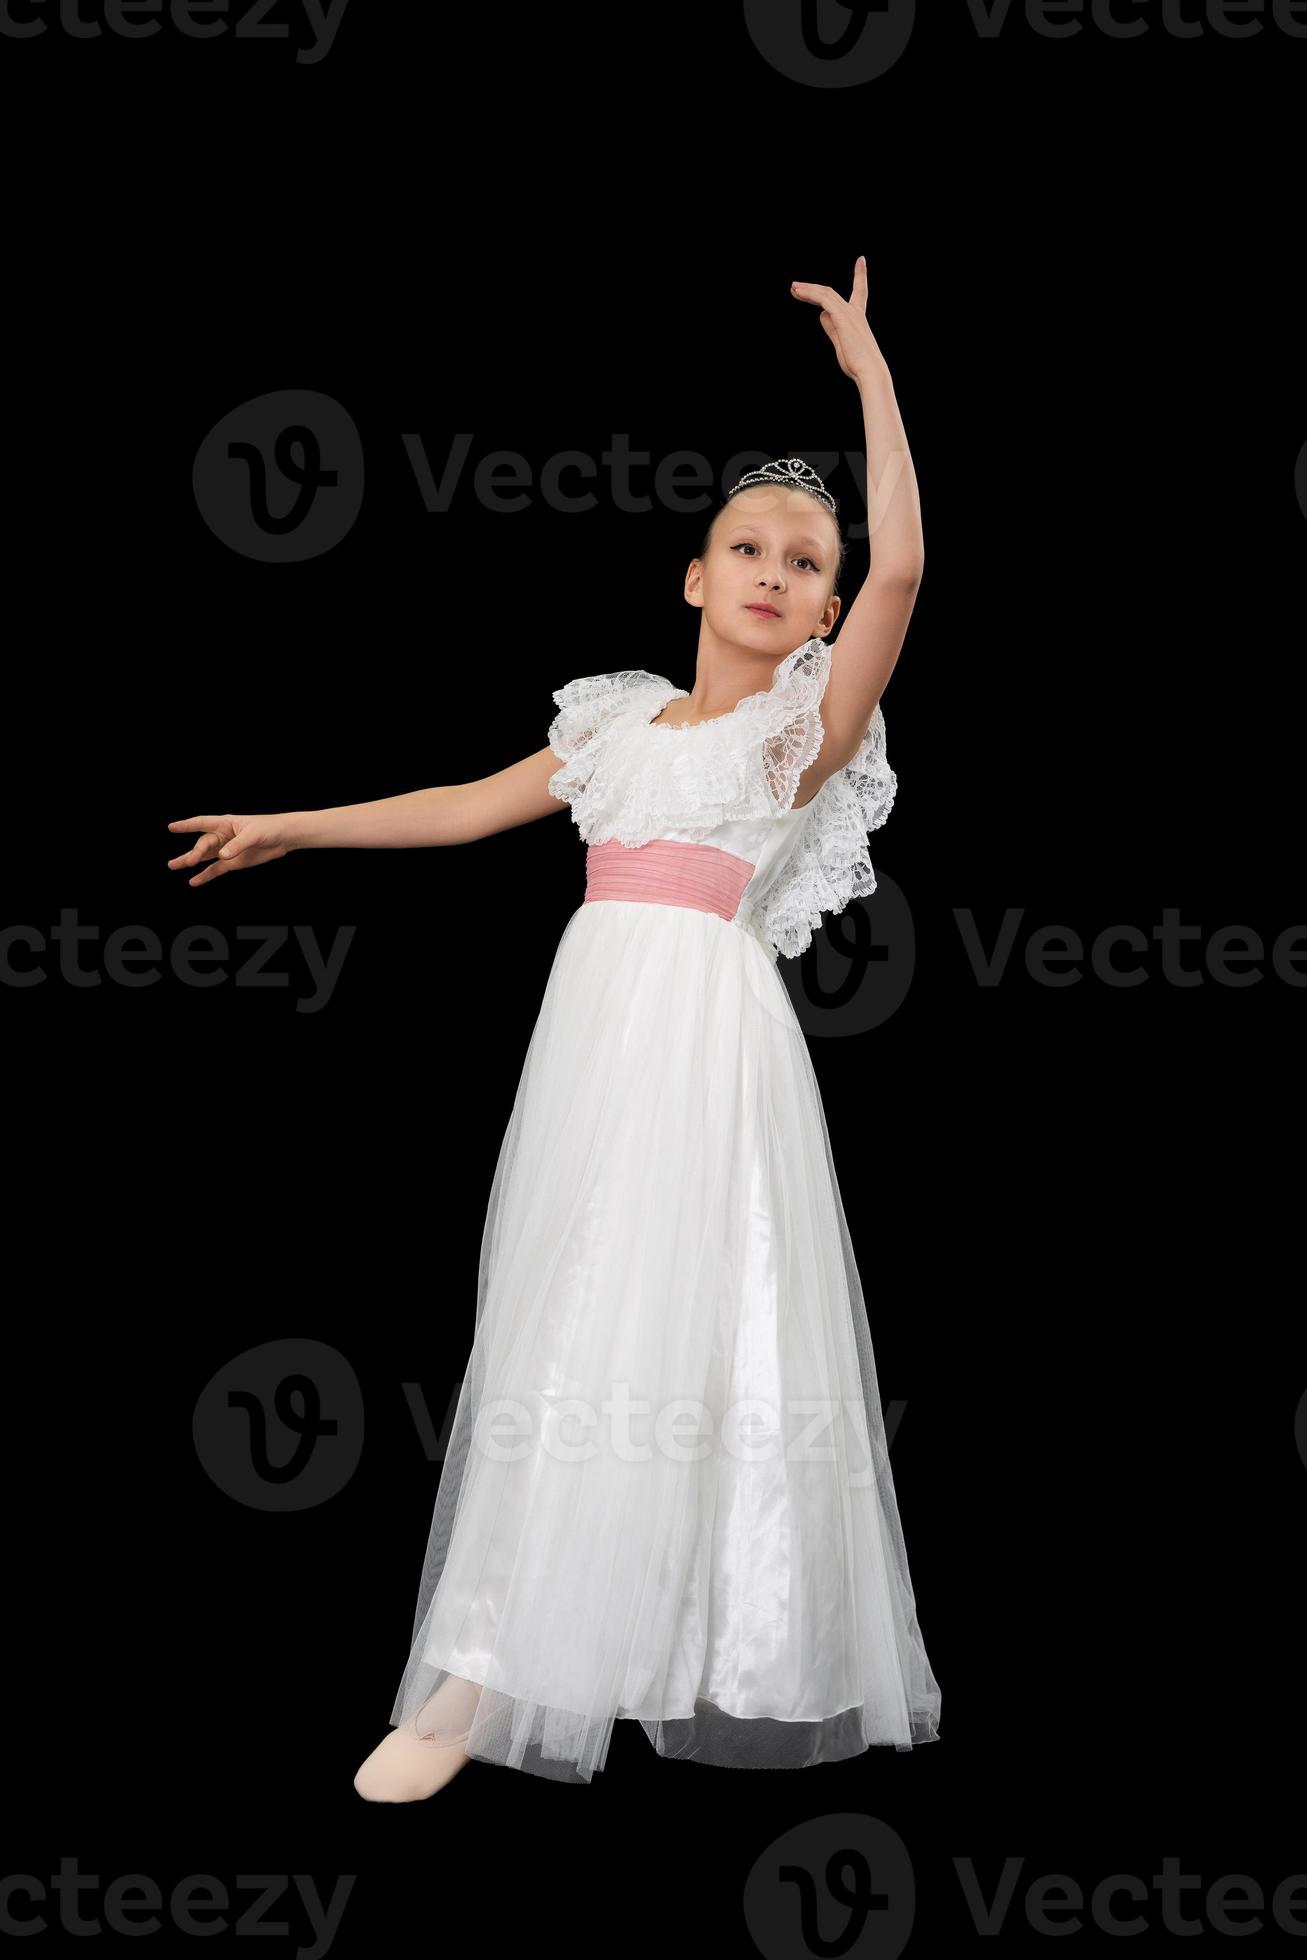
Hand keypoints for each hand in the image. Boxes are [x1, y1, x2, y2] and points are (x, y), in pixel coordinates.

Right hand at [165, 812, 295, 886]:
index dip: (187, 825)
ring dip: (190, 861)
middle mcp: (222, 836)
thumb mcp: (253, 834)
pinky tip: (193, 881)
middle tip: (188, 862)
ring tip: (173, 865)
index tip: (172, 827)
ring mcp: (226, 850)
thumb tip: (222, 856)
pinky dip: (205, 876)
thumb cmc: (268, 828)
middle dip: (194, 852)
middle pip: (204, 844)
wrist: (283, 837)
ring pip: (204, 856)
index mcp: (225, 823)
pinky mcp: (233, 862)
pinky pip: (215, 869)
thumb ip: (237, 845)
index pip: (202, 823)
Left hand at [790, 256, 885, 383]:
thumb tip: (822, 314)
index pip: (860, 291)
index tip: (861, 260)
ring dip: (808, 290)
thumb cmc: (857, 363)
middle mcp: (854, 312)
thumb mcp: (841, 343)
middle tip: (796, 286)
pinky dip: (811, 294)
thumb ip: (831, 328)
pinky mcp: (842, 317)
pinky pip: (823, 300)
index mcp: (858, 318)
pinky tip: (799, 293)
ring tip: (794, 288)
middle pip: (831, 293)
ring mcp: (849, 313)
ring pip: (825, 294)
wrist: (869, 371)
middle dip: (813, 288)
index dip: (860, 275)